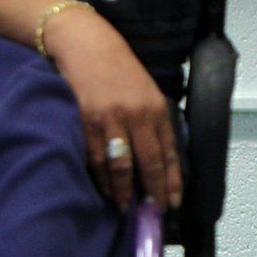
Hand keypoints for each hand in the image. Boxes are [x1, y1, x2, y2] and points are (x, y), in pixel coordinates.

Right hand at [44, 8, 181, 210]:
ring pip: (120, 166)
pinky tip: (104, 189)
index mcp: (155, 107)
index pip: (168, 152)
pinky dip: (100, 178)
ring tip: (124, 207)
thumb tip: (159, 157)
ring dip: (123, 191)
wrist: (84, 44)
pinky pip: (95, 158)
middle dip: (151, 192)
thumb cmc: (116, 68)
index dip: (171, 181)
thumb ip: (153, 120)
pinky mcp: (85, 121)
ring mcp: (110, 119)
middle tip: (151, 212)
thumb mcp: (145, 90)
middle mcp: (136, 115)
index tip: (172, 202)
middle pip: (147, 163)